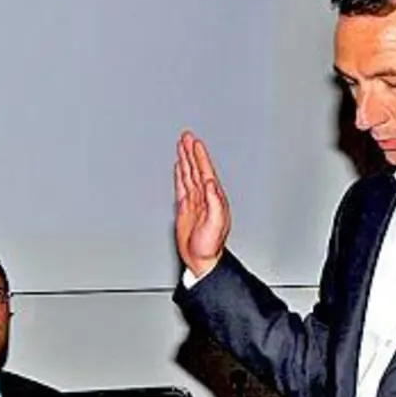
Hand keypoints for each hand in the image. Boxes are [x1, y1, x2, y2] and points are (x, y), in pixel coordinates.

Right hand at [173, 129, 230, 277]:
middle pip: (195, 168)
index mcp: (212, 198)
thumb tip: (209, 183)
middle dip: (190, 152)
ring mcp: (194, 202)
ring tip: (181, 145)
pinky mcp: (185, 208)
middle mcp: (204, 197)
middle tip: (186, 137)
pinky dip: (180, 174)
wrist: (201, 260)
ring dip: (185, 159)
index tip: (194, 142)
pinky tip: (179, 167)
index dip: (199, 156)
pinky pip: (181, 186)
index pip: (204, 171)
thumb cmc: (209, 246)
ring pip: (188, 174)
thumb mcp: (215, 223)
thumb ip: (214, 202)